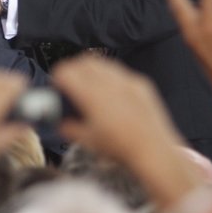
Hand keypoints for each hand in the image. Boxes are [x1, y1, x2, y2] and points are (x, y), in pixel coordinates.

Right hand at [52, 55, 200, 208]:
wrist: (155, 151)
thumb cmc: (122, 147)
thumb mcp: (87, 141)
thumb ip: (68, 127)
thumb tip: (60, 122)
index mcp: (92, 96)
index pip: (66, 71)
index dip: (57, 78)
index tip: (57, 86)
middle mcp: (110, 83)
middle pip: (82, 62)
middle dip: (73, 70)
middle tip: (69, 84)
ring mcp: (127, 81)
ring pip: (102, 63)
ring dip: (90, 71)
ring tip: (89, 87)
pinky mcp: (141, 83)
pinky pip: (119, 71)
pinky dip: (109, 76)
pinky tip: (110, 93)